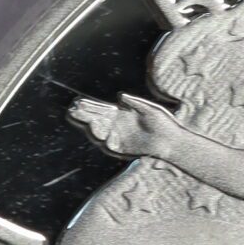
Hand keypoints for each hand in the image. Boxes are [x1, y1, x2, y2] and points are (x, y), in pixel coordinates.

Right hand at [68, 91, 187, 160]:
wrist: (171, 141)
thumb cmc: (163, 122)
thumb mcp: (150, 109)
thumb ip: (135, 103)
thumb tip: (120, 96)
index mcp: (122, 113)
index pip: (102, 108)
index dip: (89, 106)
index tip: (77, 102)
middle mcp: (117, 124)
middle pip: (97, 119)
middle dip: (84, 115)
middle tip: (73, 111)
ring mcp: (119, 136)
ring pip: (100, 131)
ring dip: (93, 126)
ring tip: (88, 121)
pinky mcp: (123, 148)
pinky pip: (110, 144)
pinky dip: (106, 139)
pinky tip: (103, 134)